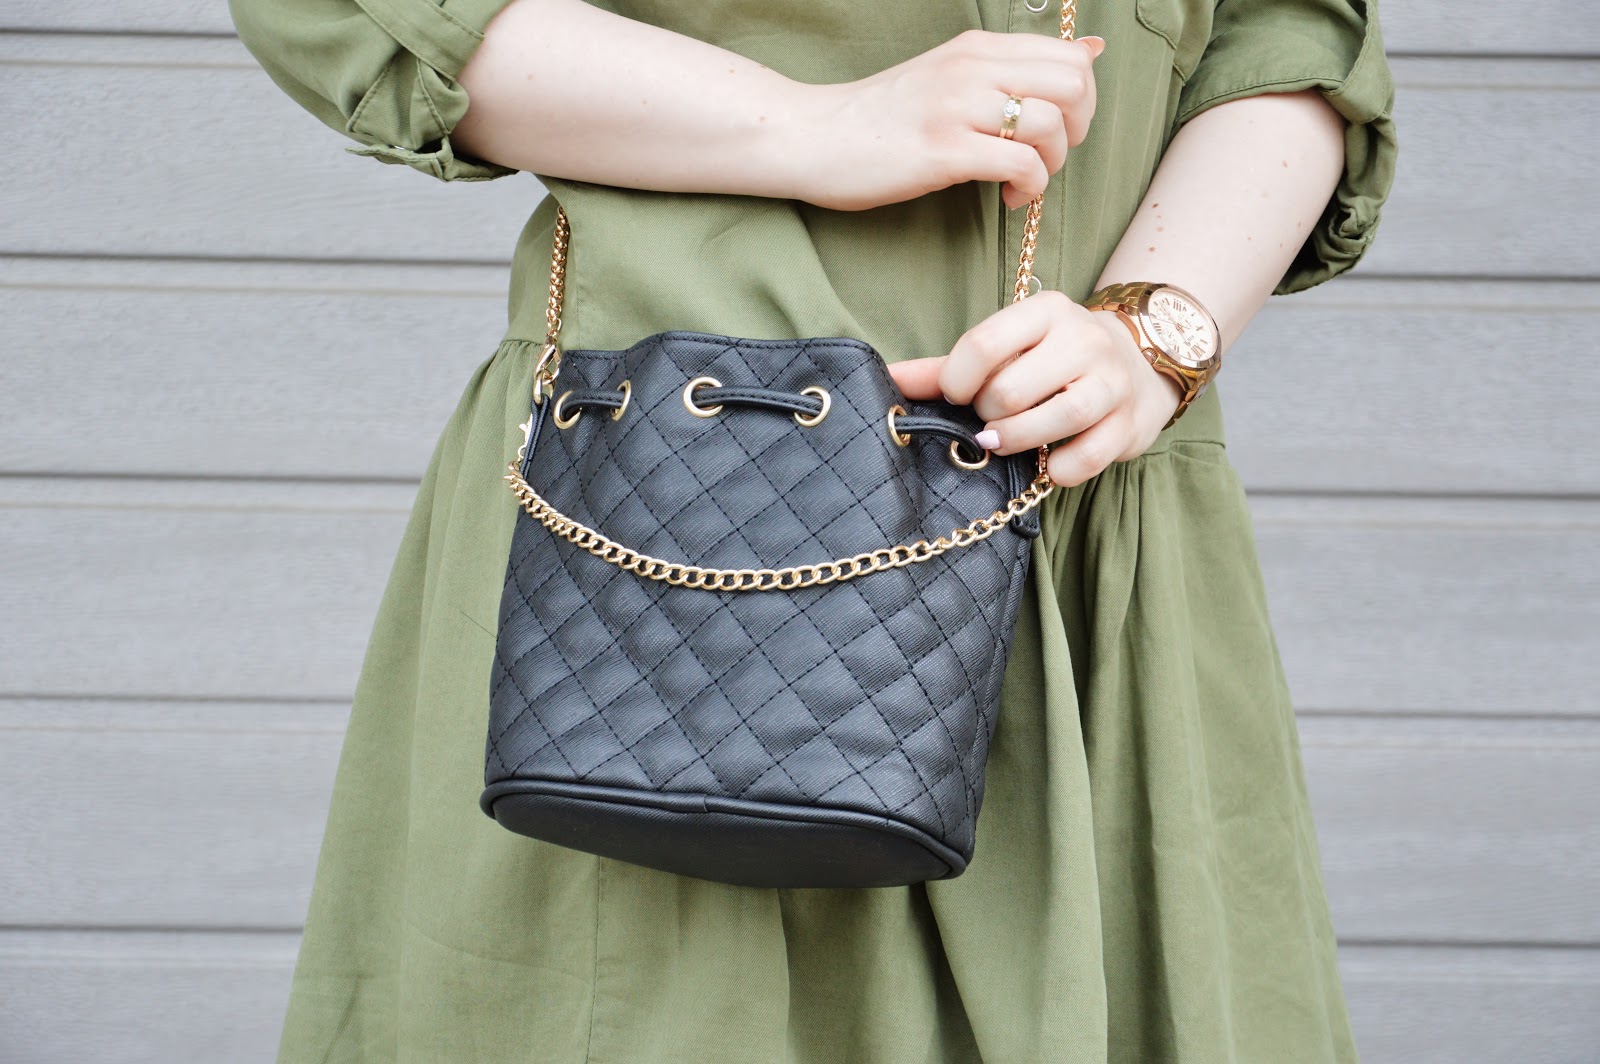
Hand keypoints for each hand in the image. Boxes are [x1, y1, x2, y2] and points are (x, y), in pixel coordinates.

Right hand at [795, 31, 1103, 210]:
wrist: (814, 137)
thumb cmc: (882, 117)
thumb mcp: (952, 75)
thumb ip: (1015, 66)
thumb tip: (1092, 49)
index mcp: (976, 47)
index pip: (1070, 57)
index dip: (1082, 100)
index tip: (1056, 129)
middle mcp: (971, 67)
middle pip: (1072, 86)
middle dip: (1076, 131)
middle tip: (1046, 156)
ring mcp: (956, 107)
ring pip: (1050, 125)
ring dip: (1051, 165)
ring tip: (1021, 182)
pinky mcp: (943, 150)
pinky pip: (1020, 164)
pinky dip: (1028, 188)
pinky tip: (1007, 197)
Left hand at [887, 292, 1182, 487]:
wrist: (1138, 368)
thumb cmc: (1053, 362)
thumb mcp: (1008, 351)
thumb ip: (947, 368)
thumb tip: (886, 378)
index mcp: (1045, 312)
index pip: (985, 344)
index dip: (958, 381)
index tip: (957, 397)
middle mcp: (1083, 339)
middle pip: (1012, 389)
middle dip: (988, 414)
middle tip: (989, 418)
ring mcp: (1112, 381)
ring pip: (1057, 417)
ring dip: (1018, 440)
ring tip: (1006, 441)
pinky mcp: (1129, 423)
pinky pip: (1087, 456)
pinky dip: (1059, 470)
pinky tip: (1048, 464)